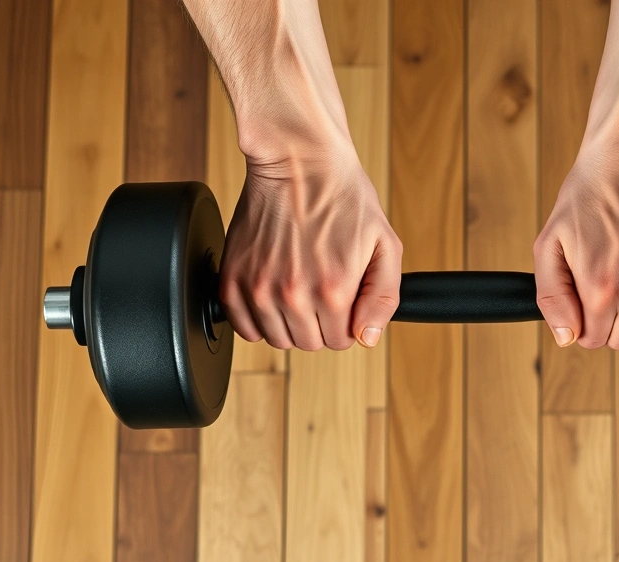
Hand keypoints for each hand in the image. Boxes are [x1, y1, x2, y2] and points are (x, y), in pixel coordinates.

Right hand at [219, 150, 402, 350]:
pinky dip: (257, 318)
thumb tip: (367, 337)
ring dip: (288, 321)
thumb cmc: (343, 196)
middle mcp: (293, 295)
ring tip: (296, 285)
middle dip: (319, 322)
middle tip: (320, 285)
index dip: (346, 320)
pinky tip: (271, 291)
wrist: (298, 160)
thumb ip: (383, 297)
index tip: (342, 295)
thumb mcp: (385, 244)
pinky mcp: (232, 279)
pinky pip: (243, 327)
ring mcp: (259, 289)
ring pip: (276, 339)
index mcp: (334, 291)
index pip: (341, 340)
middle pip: (309, 343)